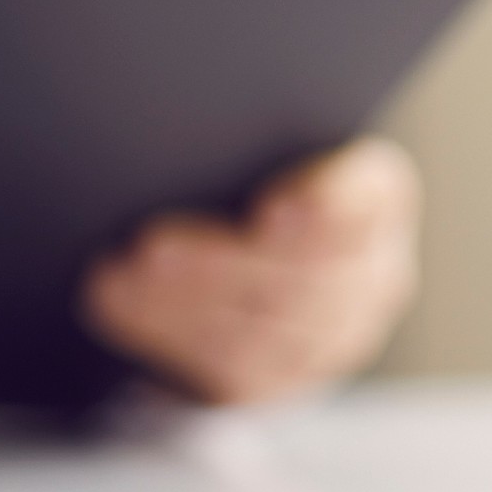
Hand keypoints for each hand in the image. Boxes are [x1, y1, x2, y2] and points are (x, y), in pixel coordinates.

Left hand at [83, 137, 421, 404]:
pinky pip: (232, 369)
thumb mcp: (247, 142)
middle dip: (221, 266)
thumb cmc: (235, 172)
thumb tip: (178, 116)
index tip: (271, 207)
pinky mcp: (280, 375)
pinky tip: (120, 308)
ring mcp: (332, 333)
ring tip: (117, 279)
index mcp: (374, 195)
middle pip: (307, 281)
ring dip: (181, 306)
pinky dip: (169, 335)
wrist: (232, 250)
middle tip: (152, 248)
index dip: (324, 209)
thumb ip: (237, 137)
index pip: (364, 203)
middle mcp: (371, 272)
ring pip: (264, 332)